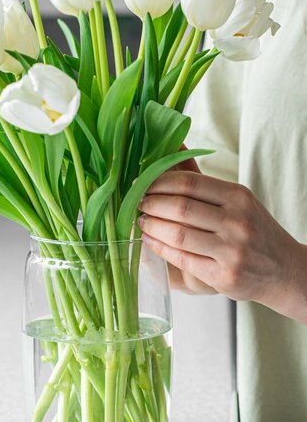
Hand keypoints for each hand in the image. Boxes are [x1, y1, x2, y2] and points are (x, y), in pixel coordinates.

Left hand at [138, 170, 306, 323]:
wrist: (283, 269)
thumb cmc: (252, 229)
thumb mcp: (235, 199)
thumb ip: (200, 178)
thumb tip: (173, 145)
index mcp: (238, 197)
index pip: (188, 183)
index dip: (158, 183)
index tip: (142, 184)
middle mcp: (237, 222)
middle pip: (180, 208)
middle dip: (151, 204)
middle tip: (138, 203)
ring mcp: (231, 251)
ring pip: (177, 234)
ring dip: (152, 227)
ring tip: (142, 221)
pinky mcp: (223, 276)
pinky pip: (182, 259)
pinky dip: (159, 248)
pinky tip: (151, 240)